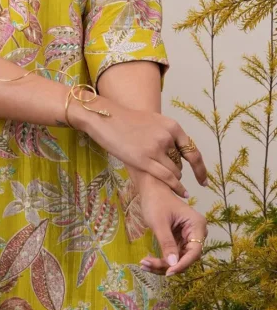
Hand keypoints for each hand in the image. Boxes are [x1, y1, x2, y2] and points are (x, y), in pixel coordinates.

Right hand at [69, 95, 207, 197]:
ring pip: (175, 171)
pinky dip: (176, 186)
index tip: (204, 180)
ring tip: (163, 180)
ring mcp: (156, 149)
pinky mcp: (144, 160)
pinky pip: (167, 178)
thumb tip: (176, 152)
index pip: (192, 151)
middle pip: (181, 163)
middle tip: (176, 180)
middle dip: (178, 171)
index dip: (200, 168)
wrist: (105, 118)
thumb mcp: (152, 122)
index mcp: (172, 126)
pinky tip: (180, 192)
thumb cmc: (126, 121)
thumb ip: (166, 134)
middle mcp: (167, 137)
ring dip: (173, 178)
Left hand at [137, 178, 207, 275]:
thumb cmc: (156, 201)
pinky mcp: (179, 240)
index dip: (182, 264)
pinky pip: (172, 255)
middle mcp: (196, 232)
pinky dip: (160, 259)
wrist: (151, 189)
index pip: (194, 251)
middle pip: (186, 257)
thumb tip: (173, 264)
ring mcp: (188, 237)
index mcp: (197, 225)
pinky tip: (147, 261)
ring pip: (178, 259)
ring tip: (143, 264)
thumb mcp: (160, 223)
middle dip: (167, 265)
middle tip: (146, 264)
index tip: (168, 272)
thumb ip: (167, 243)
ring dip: (162, 264)